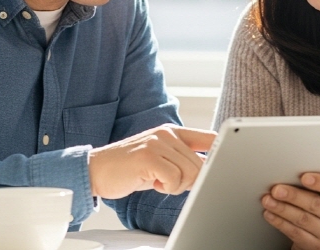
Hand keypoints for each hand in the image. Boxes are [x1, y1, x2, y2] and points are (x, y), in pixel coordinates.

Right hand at [88, 124, 215, 199]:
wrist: (96, 171)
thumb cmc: (130, 169)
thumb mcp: (160, 158)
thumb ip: (182, 158)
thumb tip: (210, 169)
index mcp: (173, 132)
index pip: (210, 137)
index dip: (222, 153)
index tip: (223, 166)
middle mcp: (167, 134)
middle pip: (202, 163)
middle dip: (190, 181)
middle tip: (169, 182)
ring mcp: (157, 143)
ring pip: (190, 172)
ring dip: (176, 186)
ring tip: (158, 181)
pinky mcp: (148, 156)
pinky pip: (174, 179)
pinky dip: (165, 188)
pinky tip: (151, 183)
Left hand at [261, 158, 319, 249]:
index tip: (304, 177)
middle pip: (315, 204)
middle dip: (293, 196)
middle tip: (276, 189)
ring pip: (302, 219)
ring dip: (282, 209)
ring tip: (268, 200)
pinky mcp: (315, 245)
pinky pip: (295, 233)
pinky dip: (280, 222)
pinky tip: (270, 214)